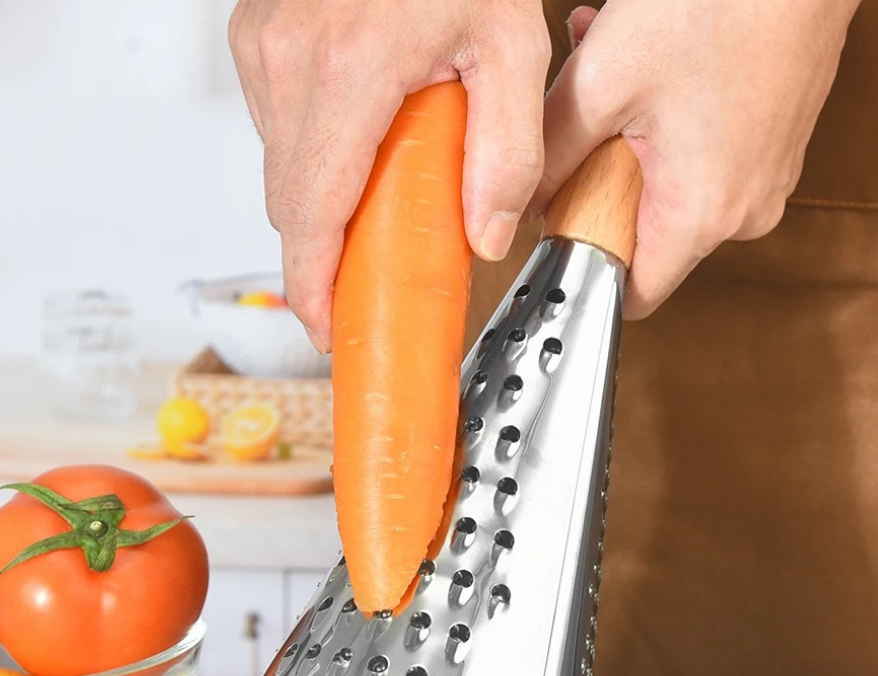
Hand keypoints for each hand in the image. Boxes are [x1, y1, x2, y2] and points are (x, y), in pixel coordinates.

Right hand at [228, 0, 550, 348]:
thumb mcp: (513, 48)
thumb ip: (509, 152)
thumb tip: (486, 236)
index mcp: (347, 72)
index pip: (312, 212)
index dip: (313, 285)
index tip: (327, 327)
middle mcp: (287, 60)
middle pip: (290, 203)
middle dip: (322, 257)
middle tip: (365, 285)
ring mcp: (263, 46)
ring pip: (283, 170)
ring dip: (325, 204)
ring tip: (380, 203)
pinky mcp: (257, 39)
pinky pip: (278, 131)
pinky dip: (317, 158)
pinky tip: (361, 148)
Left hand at [531, 0, 860, 319]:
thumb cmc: (717, 5)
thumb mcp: (602, 81)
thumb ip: (552, 155)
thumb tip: (523, 198)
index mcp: (700, 216)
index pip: (633, 295)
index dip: (589, 270)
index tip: (565, 235)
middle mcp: (743, 214)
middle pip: (649, 238)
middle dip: (606, 186)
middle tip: (590, 124)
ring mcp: (766, 183)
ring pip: (675, 194)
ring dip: (637, 149)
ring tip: (622, 81)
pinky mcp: (776, 151)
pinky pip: (710, 165)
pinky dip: (674, 133)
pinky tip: (658, 78)